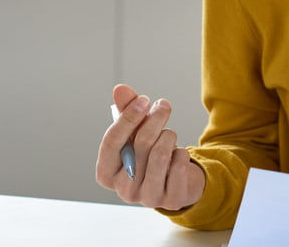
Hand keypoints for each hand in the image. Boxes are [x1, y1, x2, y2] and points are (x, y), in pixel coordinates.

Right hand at [95, 83, 205, 210]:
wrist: (177, 180)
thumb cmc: (149, 154)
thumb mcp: (135, 132)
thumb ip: (126, 111)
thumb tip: (120, 89)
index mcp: (106, 173)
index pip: (111, 142)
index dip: (128, 117)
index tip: (144, 99)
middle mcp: (123, 190)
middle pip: (139, 145)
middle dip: (155, 119)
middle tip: (164, 105)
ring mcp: (146, 198)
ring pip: (160, 154)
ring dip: (169, 136)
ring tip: (170, 134)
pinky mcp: (171, 200)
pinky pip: (178, 165)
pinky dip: (182, 152)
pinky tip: (179, 154)